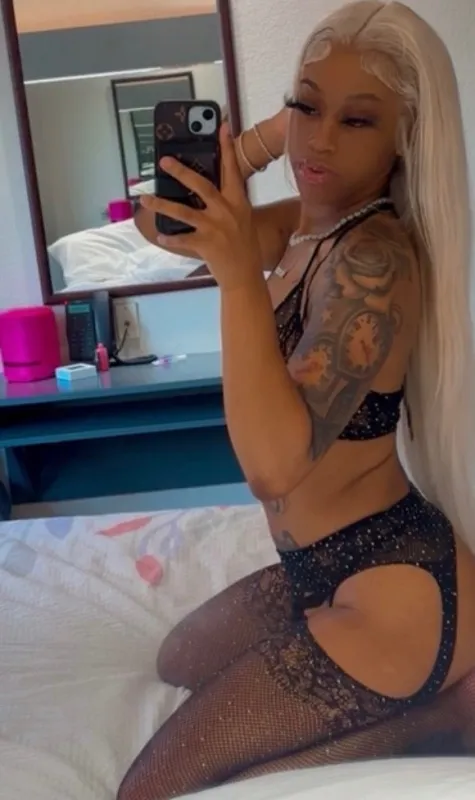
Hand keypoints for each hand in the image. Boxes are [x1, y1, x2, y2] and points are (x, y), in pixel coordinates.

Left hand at [140, 124, 262, 290]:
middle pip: (201, 185)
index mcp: (238, 202)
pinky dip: (170, 238)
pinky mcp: (205, 244)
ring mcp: (215, 228)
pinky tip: (159, 235)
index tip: (221, 126)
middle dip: (181, 172)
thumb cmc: (244, 248)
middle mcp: (226, 211)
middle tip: (163, 161)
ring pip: (183, 212)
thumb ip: (228, 204)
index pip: (232, 169)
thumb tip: (206, 191)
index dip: (226, 147)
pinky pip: (181, 239)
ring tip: (145, 199)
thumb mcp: (242, 220)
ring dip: (162, 204)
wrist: (245, 277)